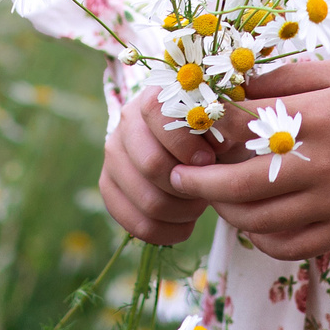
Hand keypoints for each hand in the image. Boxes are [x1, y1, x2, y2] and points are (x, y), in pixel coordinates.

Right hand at [100, 84, 222, 245]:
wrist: (189, 146)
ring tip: (198, 204)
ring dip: (183, 211)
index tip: (209, 160)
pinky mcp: (109, 186)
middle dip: (189, 185)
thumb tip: (218, 144)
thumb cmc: (211, 135)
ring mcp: (113, 156)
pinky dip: (168, 232)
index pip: (155, 114)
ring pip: (148, 201)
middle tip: (206, 187)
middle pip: (152, 165)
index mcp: (151, 98)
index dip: (185, 143)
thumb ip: (221, 128)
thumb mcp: (220, 124)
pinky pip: (137, 225)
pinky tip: (185, 223)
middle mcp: (125, 124)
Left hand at [164, 58, 329, 262]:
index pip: (242, 124)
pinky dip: (262, 240)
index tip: (190, 119)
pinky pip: (290, 247)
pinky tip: (253, 223)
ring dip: (226, 211)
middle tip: (175, 174)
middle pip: (240, 183)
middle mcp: (322, 164)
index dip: (208, 122)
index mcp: (318, 116)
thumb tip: (235, 84)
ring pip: (260, 222)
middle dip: (198, 181)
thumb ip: (286, 76)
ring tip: (213, 195)